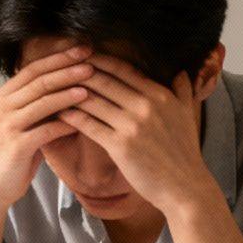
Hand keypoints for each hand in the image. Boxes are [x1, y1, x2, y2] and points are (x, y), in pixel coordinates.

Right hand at [0, 46, 93, 213]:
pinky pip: (46, 129)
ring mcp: (8, 125)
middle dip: (67, 67)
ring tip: (91, 81)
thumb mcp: (25, 124)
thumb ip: (42, 108)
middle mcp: (3, 105)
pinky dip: (66, 121)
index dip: (59, 57)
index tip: (83, 49)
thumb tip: (73, 90)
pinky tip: (84, 117)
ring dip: (69, 89)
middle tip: (92, 59)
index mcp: (4, 96)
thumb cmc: (13, 156)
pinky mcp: (17, 145)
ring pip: (43, 100)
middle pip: (40, 79)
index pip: (34, 68)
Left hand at [58, 54, 219, 213]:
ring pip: (92, 100)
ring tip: (54, 89)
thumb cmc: (185, 154)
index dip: (99, 59)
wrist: (185, 187)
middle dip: (78, 71)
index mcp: (160, 95)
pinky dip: (72, 116)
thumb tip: (180, 71)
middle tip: (60, 68)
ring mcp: (132, 125)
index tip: (82, 55)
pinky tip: (60, 113)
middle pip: (103, 79)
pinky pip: (88, 124)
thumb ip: (183, 91)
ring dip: (70, 93)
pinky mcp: (120, 145)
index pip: (123, 68)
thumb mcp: (188, 116)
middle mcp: (146, 105)